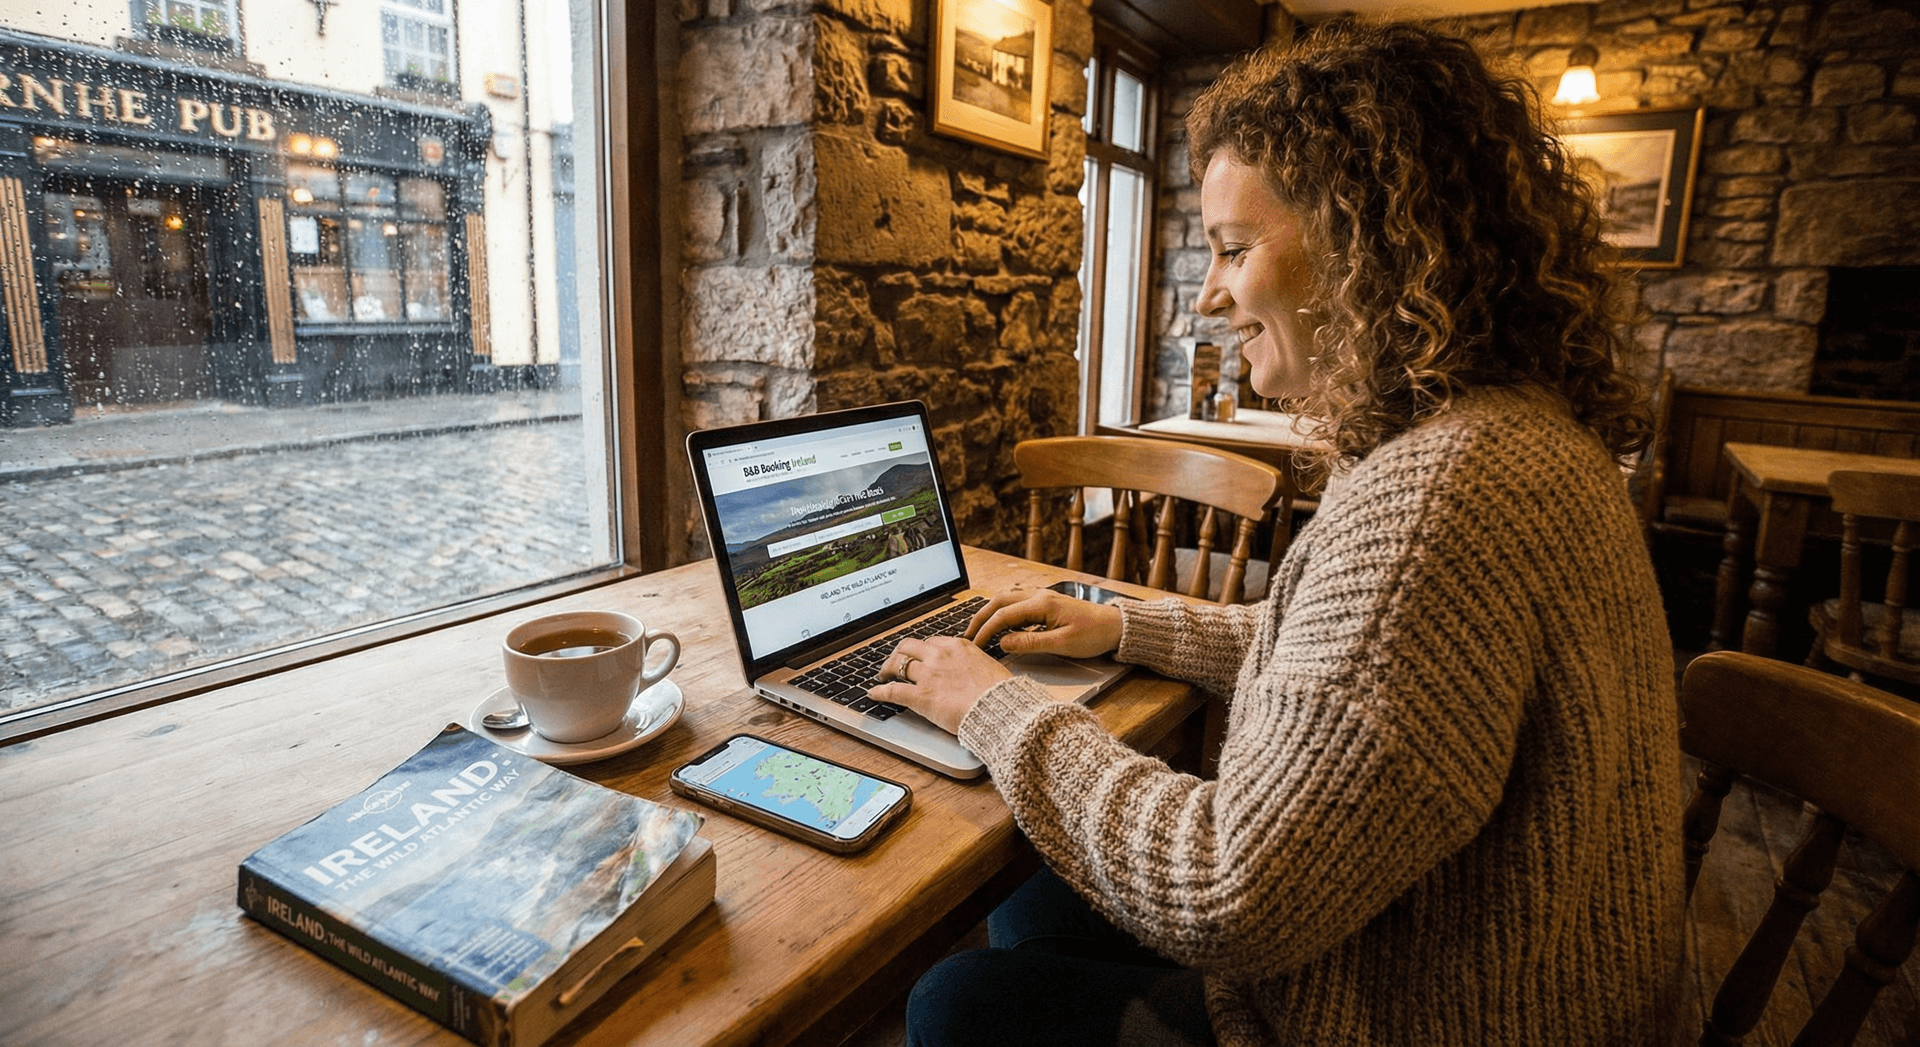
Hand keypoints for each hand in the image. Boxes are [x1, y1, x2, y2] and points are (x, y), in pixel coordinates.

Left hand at [869, 637, 1012, 734]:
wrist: (1000, 707)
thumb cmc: (1001, 693)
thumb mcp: (990, 668)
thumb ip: (975, 665)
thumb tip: (974, 672)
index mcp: (958, 646)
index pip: (931, 642)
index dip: (921, 649)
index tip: (918, 655)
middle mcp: (939, 655)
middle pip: (909, 647)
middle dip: (899, 653)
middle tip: (895, 661)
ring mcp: (928, 674)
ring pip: (897, 665)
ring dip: (886, 670)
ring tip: (882, 676)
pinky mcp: (920, 696)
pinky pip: (893, 691)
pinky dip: (880, 692)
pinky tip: (874, 693)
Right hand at [964, 589, 1123, 659]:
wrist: (1116, 626)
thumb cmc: (1094, 635)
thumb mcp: (1062, 644)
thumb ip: (1030, 643)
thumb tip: (1003, 643)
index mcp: (1042, 604)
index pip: (1003, 615)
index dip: (986, 630)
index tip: (975, 645)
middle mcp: (1039, 596)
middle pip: (999, 602)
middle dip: (980, 618)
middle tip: (967, 635)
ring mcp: (1043, 596)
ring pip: (1006, 599)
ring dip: (990, 612)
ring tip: (979, 629)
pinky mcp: (1047, 602)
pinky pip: (1017, 601)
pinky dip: (1003, 610)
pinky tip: (1000, 621)